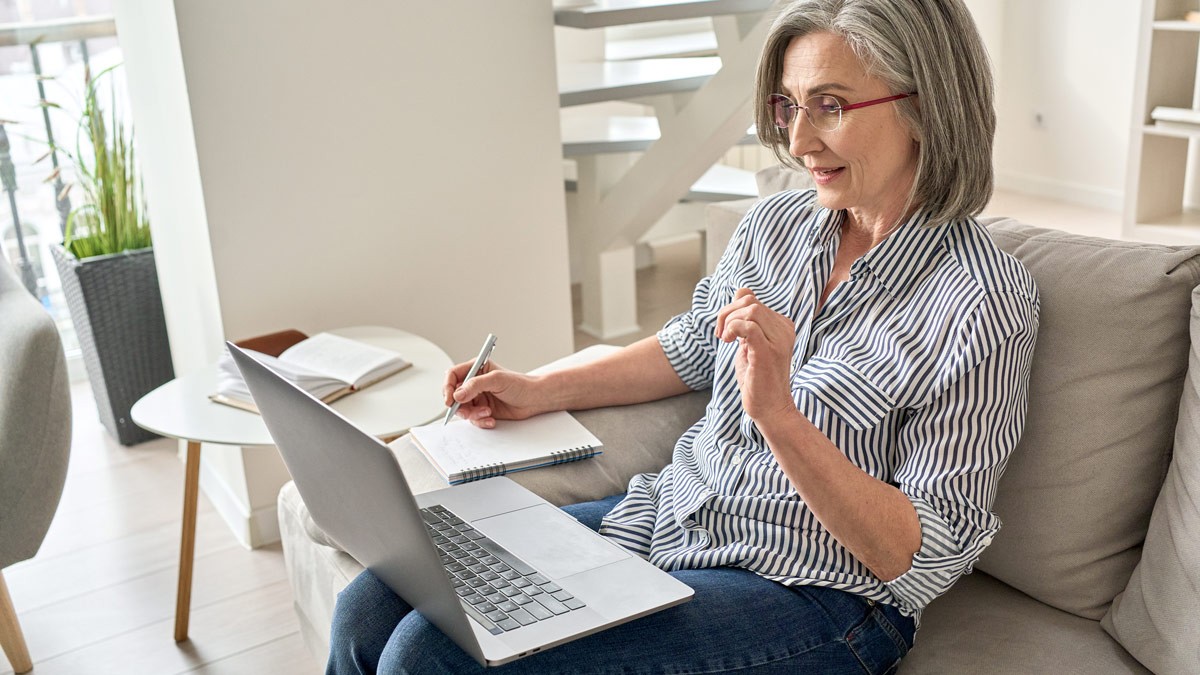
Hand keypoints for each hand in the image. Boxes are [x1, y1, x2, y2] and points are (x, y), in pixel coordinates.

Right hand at [442, 360, 545, 427]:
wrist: (534, 400)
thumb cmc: (520, 384)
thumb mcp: (497, 380)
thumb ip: (476, 385)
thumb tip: (457, 395)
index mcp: (476, 369)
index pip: (453, 375)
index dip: (447, 387)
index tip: (450, 399)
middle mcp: (474, 383)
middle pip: (454, 395)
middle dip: (459, 406)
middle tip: (467, 411)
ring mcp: (478, 397)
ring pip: (463, 409)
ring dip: (473, 414)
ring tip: (487, 413)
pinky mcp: (483, 410)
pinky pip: (473, 418)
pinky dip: (480, 421)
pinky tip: (491, 420)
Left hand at [715, 288, 797, 421]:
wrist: (770, 409)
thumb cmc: (758, 379)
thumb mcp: (750, 344)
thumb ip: (747, 322)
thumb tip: (740, 293)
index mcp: (782, 325)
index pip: (752, 299)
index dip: (731, 309)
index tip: (725, 330)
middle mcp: (785, 329)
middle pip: (749, 301)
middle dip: (727, 313)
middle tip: (721, 335)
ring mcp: (779, 340)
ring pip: (750, 309)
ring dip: (729, 321)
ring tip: (725, 339)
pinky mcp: (768, 352)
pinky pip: (748, 325)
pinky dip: (733, 328)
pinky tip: (728, 341)